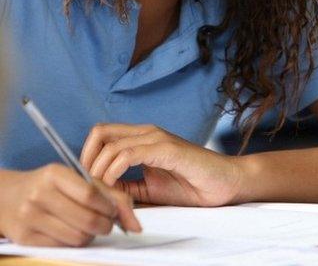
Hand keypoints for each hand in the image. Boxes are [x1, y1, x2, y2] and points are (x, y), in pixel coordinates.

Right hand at [0, 165, 140, 246]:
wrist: (8, 196)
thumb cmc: (52, 186)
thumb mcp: (77, 180)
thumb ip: (111, 195)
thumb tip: (137, 226)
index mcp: (54, 174)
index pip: (92, 195)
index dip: (109, 207)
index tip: (113, 210)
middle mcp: (39, 194)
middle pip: (88, 219)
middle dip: (106, 225)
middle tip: (107, 223)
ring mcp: (29, 216)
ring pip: (78, 236)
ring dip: (91, 235)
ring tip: (89, 226)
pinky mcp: (24, 237)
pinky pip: (63, 246)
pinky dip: (75, 242)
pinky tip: (72, 231)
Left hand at [80, 124, 242, 206]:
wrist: (225, 184)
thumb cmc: (193, 185)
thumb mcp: (149, 189)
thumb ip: (126, 186)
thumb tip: (99, 190)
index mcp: (143, 139)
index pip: (102, 135)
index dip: (87, 156)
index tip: (88, 181)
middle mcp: (148, 133)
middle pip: (99, 132)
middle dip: (87, 159)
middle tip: (91, 184)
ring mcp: (158, 138)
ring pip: (111, 144)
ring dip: (99, 170)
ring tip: (103, 190)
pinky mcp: (167, 149)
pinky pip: (128, 154)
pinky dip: (114, 170)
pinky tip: (115, 185)